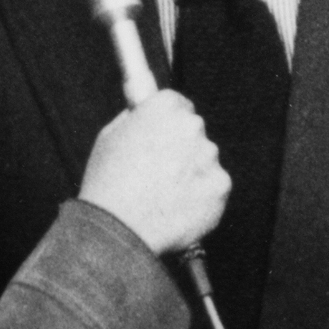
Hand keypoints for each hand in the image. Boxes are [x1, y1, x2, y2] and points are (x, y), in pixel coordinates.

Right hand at [80, 91, 227, 258]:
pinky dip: (201, 198)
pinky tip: (177, 208)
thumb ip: (136, 114)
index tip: (159, 140)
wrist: (118, 230)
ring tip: (162, 196)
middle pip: (194, 132)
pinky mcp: (221, 186)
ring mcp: (209, 156)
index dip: (167, 126)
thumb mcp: (110, 136)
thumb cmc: (108, 184)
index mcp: (164, 106)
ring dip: (192, 174)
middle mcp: (192, 125)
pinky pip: (214, 187)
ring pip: (205, 161)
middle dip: (181, 148)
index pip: (179, 105)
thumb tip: (146, 97)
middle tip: (157, 173)